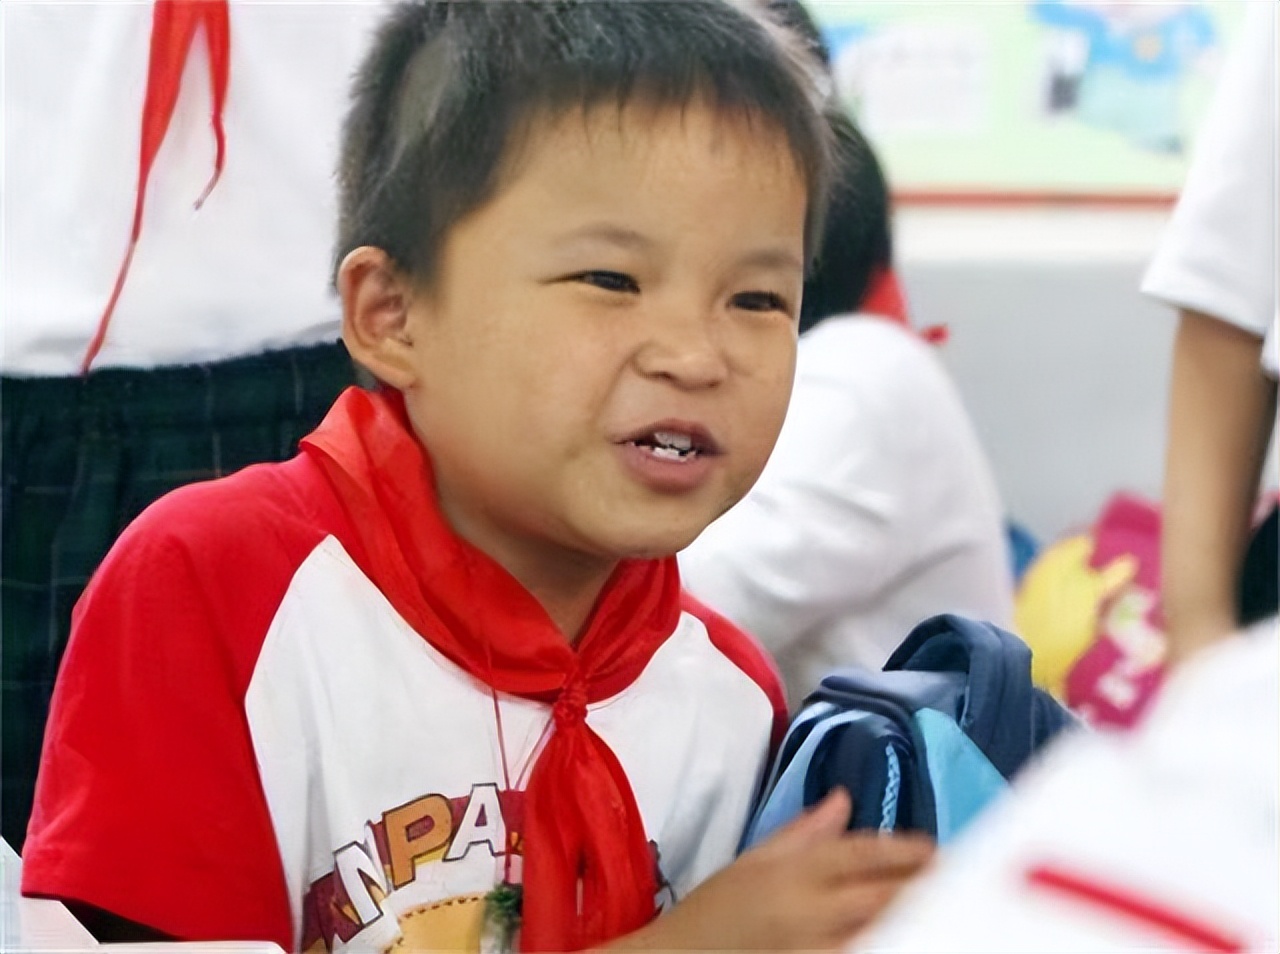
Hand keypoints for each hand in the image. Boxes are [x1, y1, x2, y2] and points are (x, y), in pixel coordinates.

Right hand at [613, 788, 933, 951]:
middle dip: (925, 886)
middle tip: (962, 881)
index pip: (860, 853)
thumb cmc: (711, 915)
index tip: (937, 850)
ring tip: (948, 914)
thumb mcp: (751, 865)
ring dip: (916, 921)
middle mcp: (807, 910)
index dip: (905, 850)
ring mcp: (813, 951)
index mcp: (791, 872)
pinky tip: (908, 939)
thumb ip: (802, 833)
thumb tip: (842, 799)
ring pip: (882, 933)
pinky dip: (886, 944)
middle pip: (883, 894)